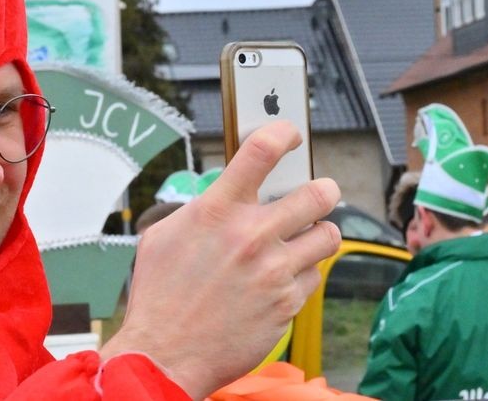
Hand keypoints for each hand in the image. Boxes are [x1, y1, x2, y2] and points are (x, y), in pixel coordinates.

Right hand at [99, 121, 340, 399]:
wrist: (165, 355)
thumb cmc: (159, 296)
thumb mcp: (162, 237)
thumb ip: (199, 210)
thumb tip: (221, 197)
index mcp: (217, 211)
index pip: (261, 151)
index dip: (282, 132)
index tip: (289, 135)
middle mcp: (251, 236)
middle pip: (318, 193)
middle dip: (323, 190)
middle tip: (320, 193)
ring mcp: (274, 271)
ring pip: (328, 235)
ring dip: (319, 233)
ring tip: (306, 237)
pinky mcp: (288, 303)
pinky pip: (314, 276)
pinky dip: (302, 274)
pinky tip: (281, 279)